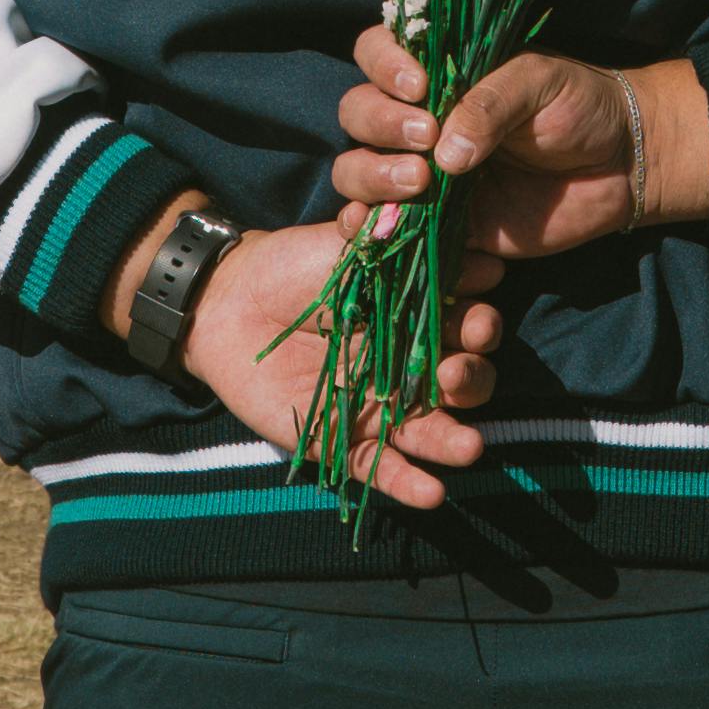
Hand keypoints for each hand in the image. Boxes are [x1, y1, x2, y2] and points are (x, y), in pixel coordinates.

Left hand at [178, 221, 503, 510]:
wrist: (229, 303)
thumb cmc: (292, 264)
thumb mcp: (339, 243)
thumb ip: (380, 236)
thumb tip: (428, 215)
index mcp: (417, 315)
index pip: (465, 325)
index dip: (478, 325)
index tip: (476, 320)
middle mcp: (409, 364)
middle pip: (459, 380)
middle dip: (470, 379)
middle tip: (457, 374)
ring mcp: (380, 407)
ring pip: (428, 430)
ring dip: (452, 441)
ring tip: (469, 447)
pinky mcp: (345, 442)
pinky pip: (381, 469)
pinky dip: (408, 484)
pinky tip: (432, 493)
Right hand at [334, 30, 708, 259]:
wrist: (620, 165)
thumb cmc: (578, 105)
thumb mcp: (539, 84)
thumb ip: (490, 106)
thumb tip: (444, 155)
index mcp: (437, 70)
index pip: (377, 52)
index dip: (383, 65)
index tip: (420, 86)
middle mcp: (418, 117)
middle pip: (357, 113)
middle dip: (380, 125)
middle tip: (428, 139)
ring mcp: (423, 170)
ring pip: (357, 171)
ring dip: (372, 177)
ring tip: (420, 183)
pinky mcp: (439, 221)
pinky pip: (389, 229)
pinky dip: (380, 231)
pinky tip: (395, 230)